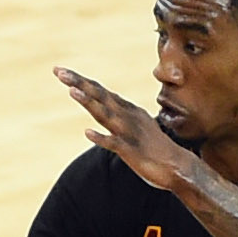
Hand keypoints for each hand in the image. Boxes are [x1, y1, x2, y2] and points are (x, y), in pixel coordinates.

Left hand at [55, 67, 194, 190]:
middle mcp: (127, 116)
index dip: (80, 81)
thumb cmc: (153, 146)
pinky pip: (114, 143)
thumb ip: (118, 112)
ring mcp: (129, 132)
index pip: (100, 91)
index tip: (60, 70)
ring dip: (89, 103)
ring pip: (105, 114)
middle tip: (59, 72)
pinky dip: (101, 138)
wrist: (177, 166)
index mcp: (127, 109)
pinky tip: (87, 133)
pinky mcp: (131, 151)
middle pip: (99, 96)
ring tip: (72, 91)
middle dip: (79, 83)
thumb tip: (104, 101)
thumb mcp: (134, 123)